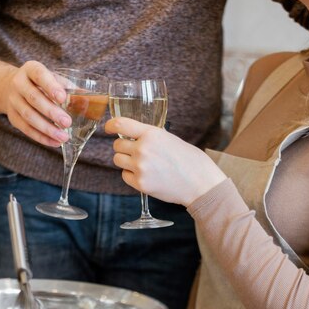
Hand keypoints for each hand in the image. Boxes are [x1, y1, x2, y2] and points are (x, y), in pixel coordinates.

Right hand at [1, 61, 71, 147]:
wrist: (10, 87)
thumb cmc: (39, 83)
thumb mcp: (52, 78)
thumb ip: (68, 87)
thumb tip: (90, 98)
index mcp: (30, 69)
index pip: (39, 75)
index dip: (50, 86)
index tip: (63, 98)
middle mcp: (18, 83)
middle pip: (34, 98)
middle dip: (51, 112)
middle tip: (67, 122)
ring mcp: (13, 101)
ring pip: (29, 116)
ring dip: (47, 128)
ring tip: (63, 137)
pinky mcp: (12, 117)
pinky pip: (26, 129)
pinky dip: (41, 137)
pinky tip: (55, 142)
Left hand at [105, 117, 226, 205]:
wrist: (200, 183)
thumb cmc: (190, 160)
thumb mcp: (170, 139)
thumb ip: (151, 137)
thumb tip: (135, 137)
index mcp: (152, 134)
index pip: (121, 124)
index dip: (111, 125)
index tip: (108, 128)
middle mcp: (143, 149)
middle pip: (117, 145)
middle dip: (123, 148)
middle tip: (135, 152)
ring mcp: (140, 168)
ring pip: (118, 160)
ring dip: (125, 161)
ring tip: (141, 164)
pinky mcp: (140, 184)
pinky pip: (125, 176)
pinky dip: (131, 175)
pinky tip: (145, 175)